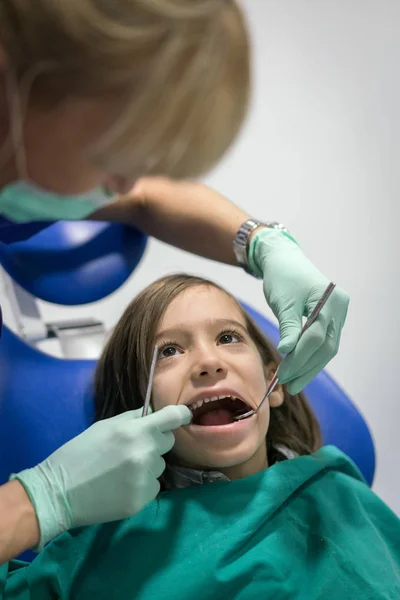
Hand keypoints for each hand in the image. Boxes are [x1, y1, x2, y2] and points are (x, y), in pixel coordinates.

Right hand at [11, 405, 191, 549]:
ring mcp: (145, 478)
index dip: (180, 415)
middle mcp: (145, 453)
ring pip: (160, 465)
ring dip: (148, 465)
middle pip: (167, 442)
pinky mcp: (142, 500)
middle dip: (155, 442)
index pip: (172, 418)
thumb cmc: (79, 453)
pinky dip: (142, 485)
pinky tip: (121, 486)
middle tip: (132, 448)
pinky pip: (153, 486)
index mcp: (135, 431)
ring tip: (121, 470)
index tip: (183, 415)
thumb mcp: (105, 426)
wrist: (58, 492)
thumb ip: (133, 418)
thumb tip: (154, 413)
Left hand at [248, 228, 348, 394]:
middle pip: (326, 346)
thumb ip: (288, 327)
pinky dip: (311, 356)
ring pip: (327, 348)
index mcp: (330, 300)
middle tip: (289, 385)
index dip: (299, 358)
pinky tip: (300, 368)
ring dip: (310, 366)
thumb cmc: (282, 277)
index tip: (283, 374)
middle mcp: (339, 307)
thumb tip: (287, 352)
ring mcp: (338, 313)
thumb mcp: (283, 302)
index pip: (316, 337)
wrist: (284, 260)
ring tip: (294, 382)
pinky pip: (324, 342)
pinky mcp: (331, 318)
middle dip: (307, 368)